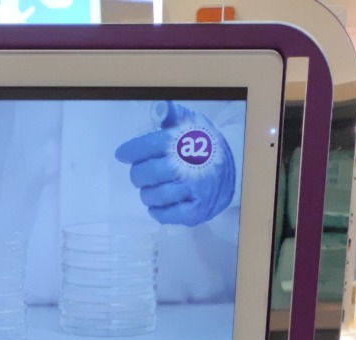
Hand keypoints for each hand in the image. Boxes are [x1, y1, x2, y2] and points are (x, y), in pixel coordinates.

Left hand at [114, 103, 236, 227]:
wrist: (233, 170)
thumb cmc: (204, 146)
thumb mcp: (192, 125)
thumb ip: (172, 116)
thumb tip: (158, 107)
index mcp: (184, 143)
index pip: (149, 146)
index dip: (131, 151)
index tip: (122, 154)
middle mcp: (188, 167)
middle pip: (148, 173)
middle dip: (137, 174)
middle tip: (140, 173)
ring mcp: (192, 191)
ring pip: (155, 196)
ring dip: (147, 193)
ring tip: (152, 187)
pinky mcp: (194, 212)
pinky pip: (165, 216)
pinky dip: (157, 211)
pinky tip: (159, 203)